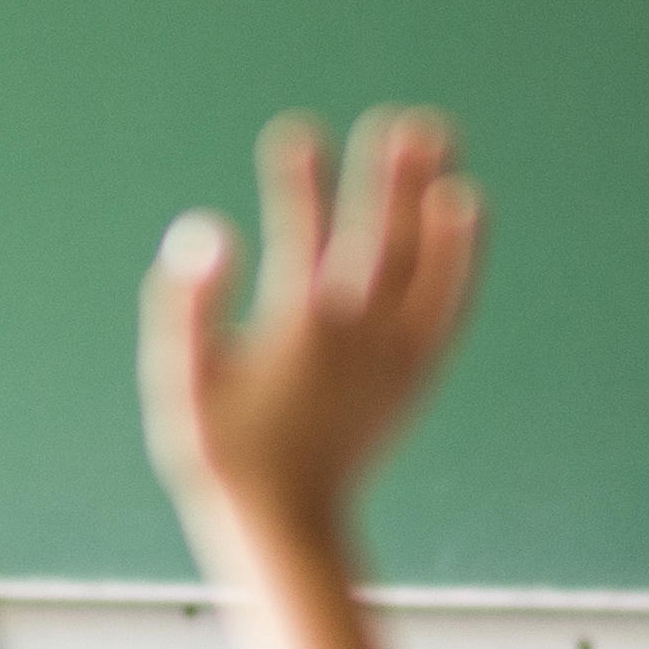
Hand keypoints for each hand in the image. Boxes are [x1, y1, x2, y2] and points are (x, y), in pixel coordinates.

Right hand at [145, 104, 483, 549]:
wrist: (285, 526)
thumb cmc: (222, 454)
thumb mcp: (183, 382)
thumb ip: (190, 304)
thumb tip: (206, 228)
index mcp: (299, 330)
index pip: (301, 235)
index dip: (299, 181)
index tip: (298, 133)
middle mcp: (357, 335)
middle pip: (380, 239)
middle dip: (389, 179)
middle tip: (403, 122)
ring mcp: (393, 354)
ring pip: (423, 263)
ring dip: (430, 200)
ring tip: (439, 140)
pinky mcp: (415, 373)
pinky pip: (447, 303)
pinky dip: (460, 256)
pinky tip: (466, 210)